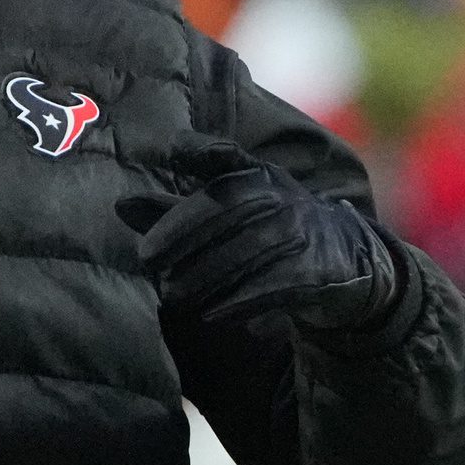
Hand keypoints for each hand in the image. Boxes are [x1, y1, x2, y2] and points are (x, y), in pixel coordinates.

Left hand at [114, 132, 398, 330]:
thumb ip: (173, 212)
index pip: (224, 160)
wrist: (344, 259)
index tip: (173, 150)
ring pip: (249, 251)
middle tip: (147, 258)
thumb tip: (120, 206)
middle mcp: (282, 197)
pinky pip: (276, 286)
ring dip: (206, 274)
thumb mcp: (227, 215)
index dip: (202, 150)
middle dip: (183, 232)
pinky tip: (211, 315)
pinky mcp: (316, 272)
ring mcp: (302, 232)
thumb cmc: (267, 229)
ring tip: (172, 294)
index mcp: (258, 175)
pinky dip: (242, 301)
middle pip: (228, 208)